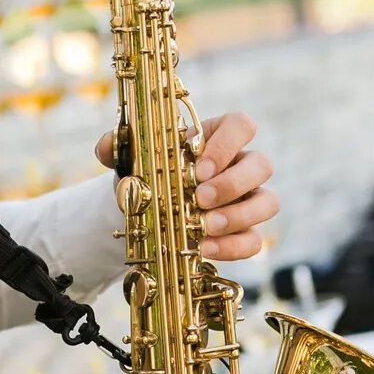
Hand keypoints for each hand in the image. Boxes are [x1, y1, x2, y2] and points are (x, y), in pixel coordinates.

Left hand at [98, 112, 275, 260]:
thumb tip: (105, 147)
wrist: (151, 206)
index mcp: (218, 137)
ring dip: (238, 216)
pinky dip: (233, 246)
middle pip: (261, 164)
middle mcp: (240, 165)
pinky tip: (205, 248)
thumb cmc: (151, 172)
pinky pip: (254, 240)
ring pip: (267, 202)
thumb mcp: (134, 156)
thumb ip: (117, 147)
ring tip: (205, 227)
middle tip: (200, 199)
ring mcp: (247, 199)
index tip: (201, 167)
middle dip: (233, 184)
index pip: (241, 125)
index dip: (228, 144)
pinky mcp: (245, 231)